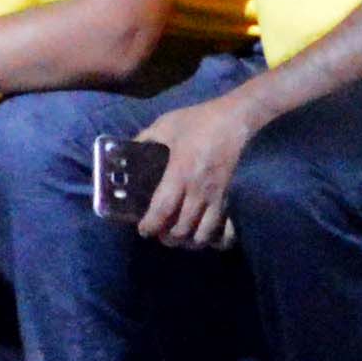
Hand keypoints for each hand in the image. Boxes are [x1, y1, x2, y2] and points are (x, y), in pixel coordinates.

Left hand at [127, 92, 256, 249]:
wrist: (234, 120)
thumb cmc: (197, 121)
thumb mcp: (165, 125)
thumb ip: (145, 139)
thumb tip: (127, 151)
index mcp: (180, 172)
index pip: (163, 209)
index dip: (150, 225)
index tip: (142, 230)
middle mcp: (198, 189)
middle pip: (182, 229)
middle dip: (166, 237)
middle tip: (157, 233)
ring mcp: (216, 195)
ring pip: (202, 234)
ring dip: (187, 240)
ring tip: (177, 235)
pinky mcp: (227, 196)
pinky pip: (221, 227)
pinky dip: (209, 237)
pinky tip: (200, 233)